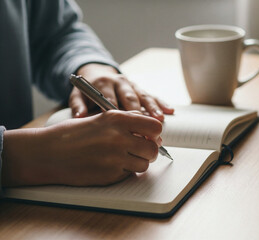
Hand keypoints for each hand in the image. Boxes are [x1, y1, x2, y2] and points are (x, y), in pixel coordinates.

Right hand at [1, 110, 161, 186]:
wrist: (46, 153)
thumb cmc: (72, 134)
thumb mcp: (102, 119)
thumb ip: (128, 123)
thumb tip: (154, 133)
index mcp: (117, 119)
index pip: (155, 126)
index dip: (155, 133)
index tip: (150, 137)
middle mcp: (119, 137)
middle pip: (153, 149)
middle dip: (149, 151)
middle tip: (139, 151)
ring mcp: (115, 158)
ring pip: (144, 165)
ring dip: (137, 163)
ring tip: (122, 159)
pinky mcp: (110, 175)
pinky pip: (129, 175)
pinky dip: (123, 172)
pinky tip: (109, 166)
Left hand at [69, 63, 173, 120]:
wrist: (95, 72)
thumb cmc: (87, 90)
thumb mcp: (77, 95)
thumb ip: (78, 105)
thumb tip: (80, 117)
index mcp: (103, 84)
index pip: (111, 101)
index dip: (118, 115)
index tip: (123, 129)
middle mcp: (119, 82)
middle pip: (130, 98)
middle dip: (138, 114)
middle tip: (144, 128)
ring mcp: (131, 85)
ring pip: (143, 96)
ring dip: (152, 108)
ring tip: (160, 119)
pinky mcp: (139, 88)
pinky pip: (151, 95)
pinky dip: (160, 102)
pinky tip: (169, 110)